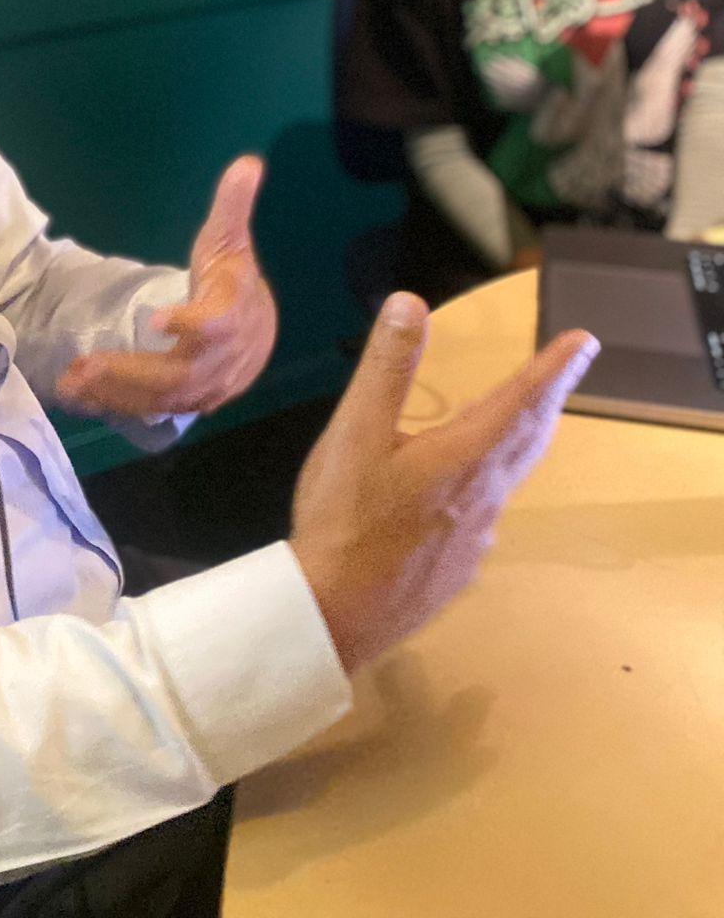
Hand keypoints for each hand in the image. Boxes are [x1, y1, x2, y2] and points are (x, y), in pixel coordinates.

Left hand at [54, 155, 276, 419]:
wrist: (259, 329)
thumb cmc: (234, 280)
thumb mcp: (231, 239)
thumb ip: (234, 205)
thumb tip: (249, 162)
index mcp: (232, 312)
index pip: (216, 322)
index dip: (189, 324)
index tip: (156, 319)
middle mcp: (221, 357)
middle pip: (178, 373)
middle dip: (130, 372)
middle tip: (84, 366)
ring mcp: (206, 385)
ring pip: (161, 397)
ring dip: (116, 393)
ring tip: (71, 384)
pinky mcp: (189, 400)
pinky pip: (153, 408)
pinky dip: (117, 406)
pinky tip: (81, 398)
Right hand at [290, 292, 598, 673]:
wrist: (335, 615)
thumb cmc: (344, 519)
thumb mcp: (354, 433)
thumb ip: (386, 368)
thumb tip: (410, 303)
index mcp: (463, 458)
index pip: (521, 401)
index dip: (553, 368)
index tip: (584, 341)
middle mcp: (483, 497)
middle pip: (528, 440)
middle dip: (548, 399)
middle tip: (565, 371)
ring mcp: (474, 538)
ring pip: (508, 478)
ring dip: (521, 440)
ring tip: (519, 420)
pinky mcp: (457, 568)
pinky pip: (485, 513)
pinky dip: (488, 482)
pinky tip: (461, 494)